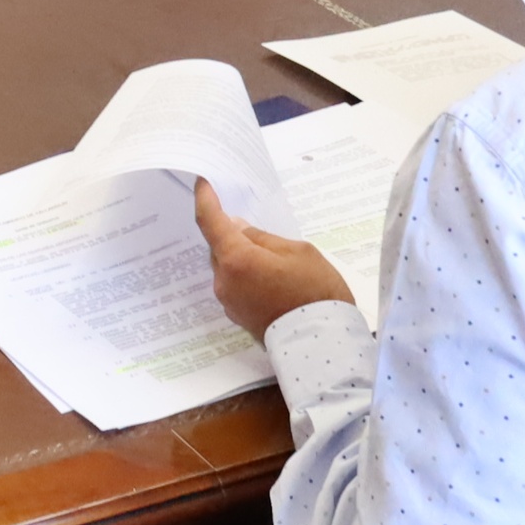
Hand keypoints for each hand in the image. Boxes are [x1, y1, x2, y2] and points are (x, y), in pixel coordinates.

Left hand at [192, 182, 348, 336]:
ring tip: (274, 260)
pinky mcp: (238, 317)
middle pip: (219, 247)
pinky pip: (236, 286)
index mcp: (236, 259)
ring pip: (228, 268)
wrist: (321, 341)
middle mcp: (224, 281)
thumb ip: (262, 238)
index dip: (205, 198)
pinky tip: (271, 280)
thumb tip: (237, 230)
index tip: (202, 183)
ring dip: (242, 258)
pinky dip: (246, 277)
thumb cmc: (315, 292)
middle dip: (232, 234)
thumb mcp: (297, 251)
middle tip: (254, 226)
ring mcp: (229, 302)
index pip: (210, 221)